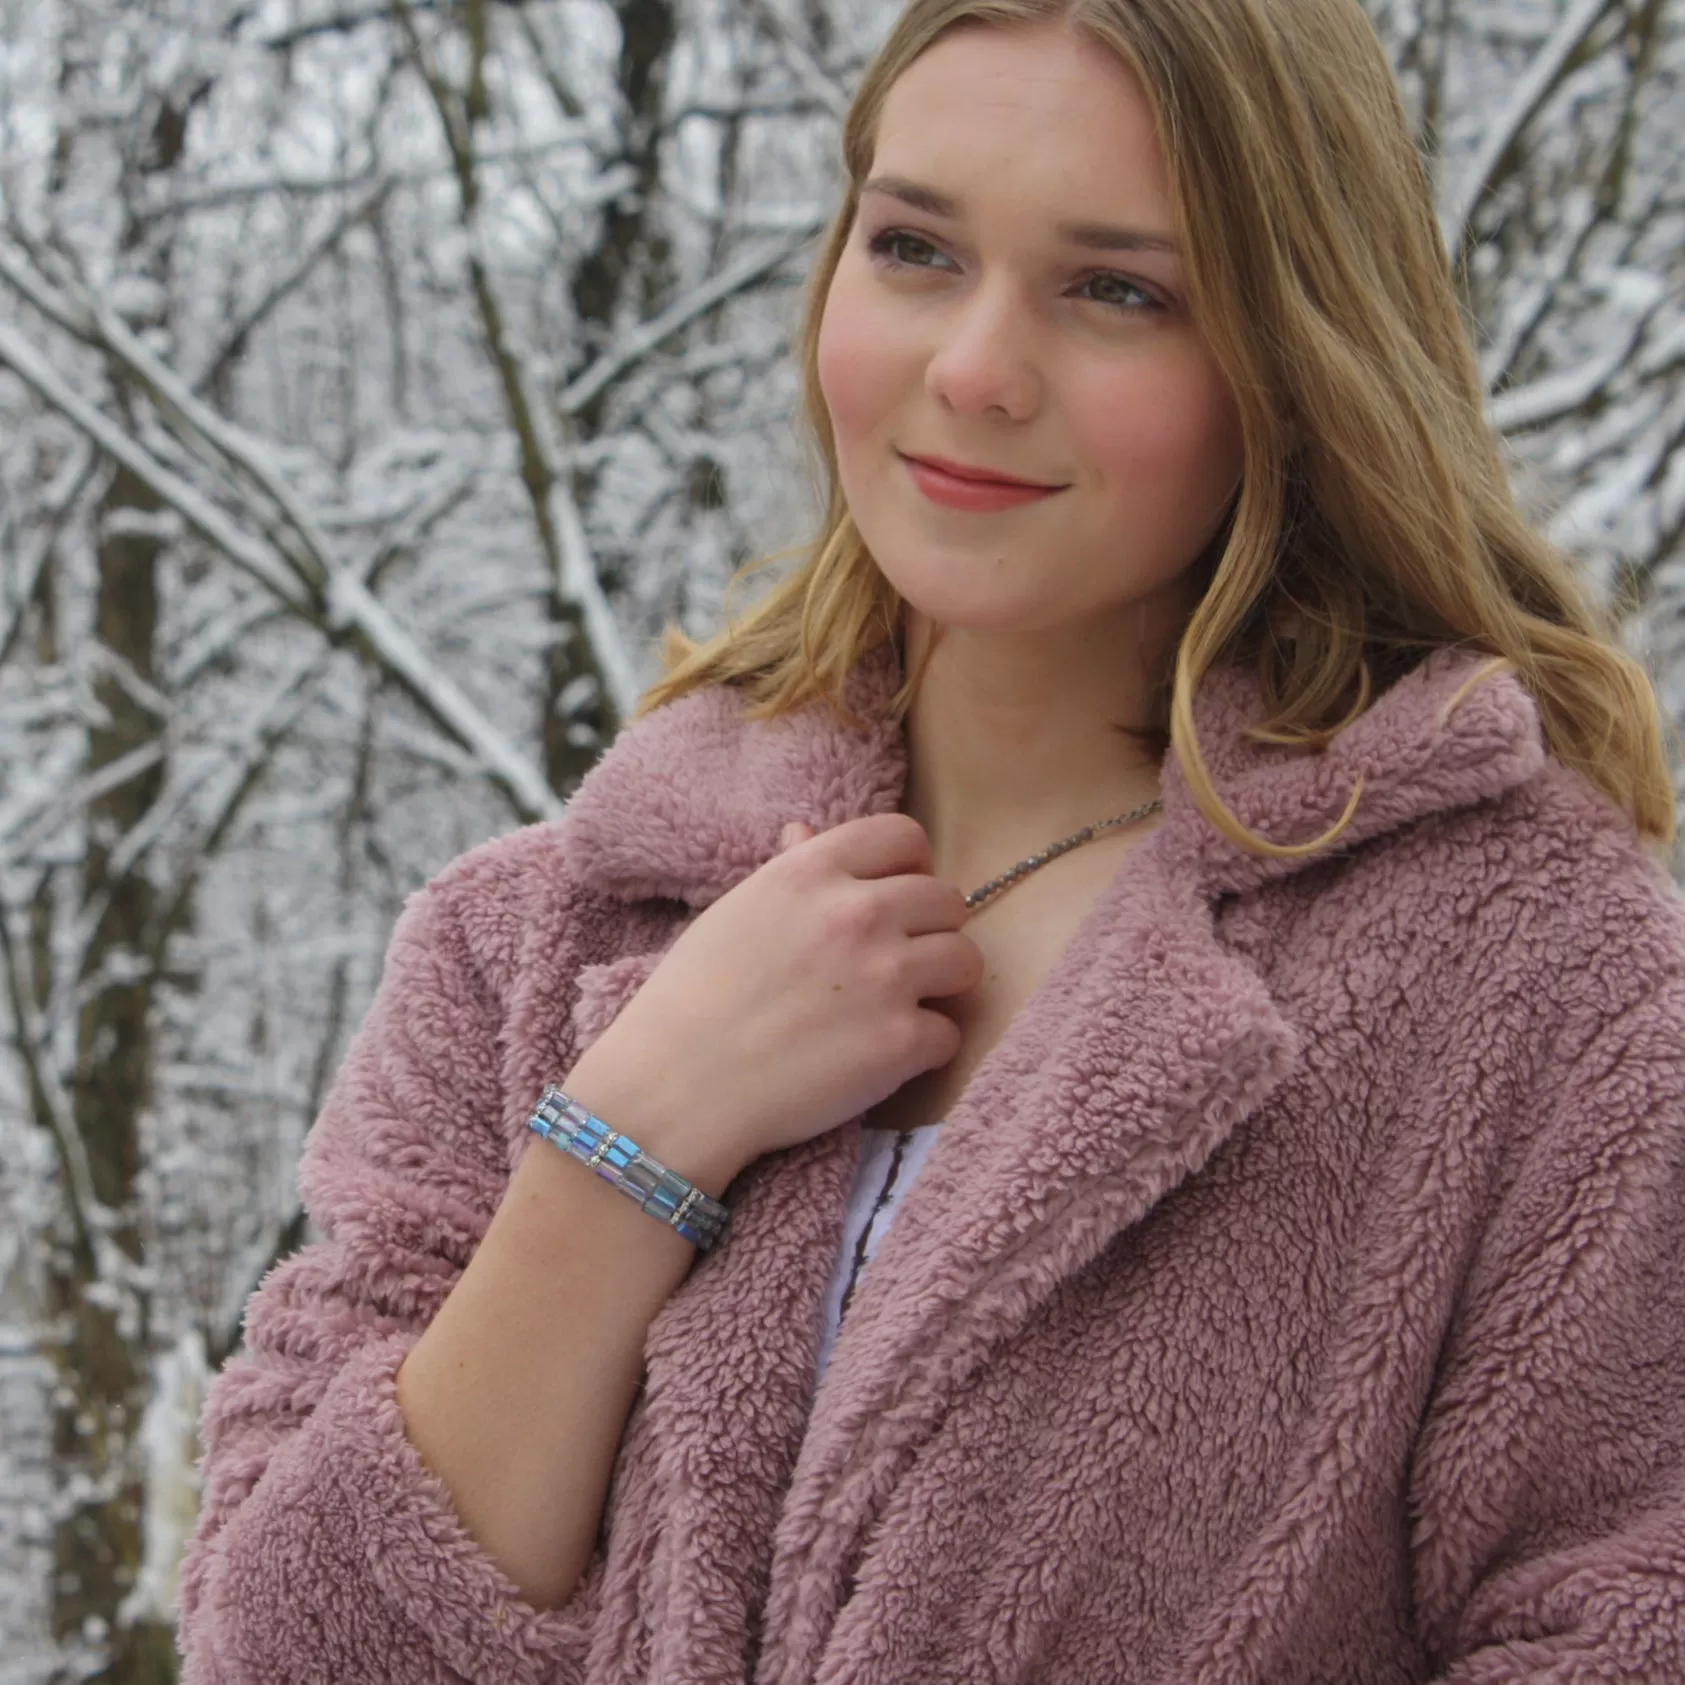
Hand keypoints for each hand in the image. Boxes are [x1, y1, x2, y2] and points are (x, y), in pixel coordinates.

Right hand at [563, 814, 982, 1181]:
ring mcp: (886, 976)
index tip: (894, 899)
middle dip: (930, 930)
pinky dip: (922, 1050)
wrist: (675, 1088)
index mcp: (812, 871)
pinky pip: (948, 1034)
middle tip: (896, 964)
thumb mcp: (734, 912)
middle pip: (948, 900)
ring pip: (966, 961)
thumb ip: (788, 871)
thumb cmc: (690, 999)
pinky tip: (881, 1059)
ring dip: (941, 985)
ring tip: (898, 1008)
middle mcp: (858, 912)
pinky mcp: (901, 1042)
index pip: (904, 836)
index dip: (908, 868)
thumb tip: (807, 833)